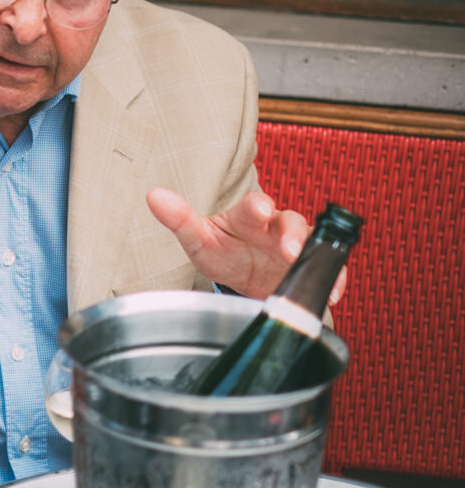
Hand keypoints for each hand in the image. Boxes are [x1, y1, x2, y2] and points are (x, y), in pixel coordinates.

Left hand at [146, 187, 346, 302]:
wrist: (245, 281)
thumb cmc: (224, 252)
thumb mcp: (199, 240)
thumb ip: (179, 220)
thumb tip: (153, 195)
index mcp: (247, 218)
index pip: (254, 207)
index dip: (259, 207)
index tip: (261, 210)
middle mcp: (275, 229)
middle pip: (290, 222)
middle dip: (292, 234)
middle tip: (290, 248)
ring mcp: (296, 249)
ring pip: (312, 243)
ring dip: (313, 255)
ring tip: (307, 268)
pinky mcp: (309, 269)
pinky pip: (329, 270)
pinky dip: (333, 280)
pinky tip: (332, 292)